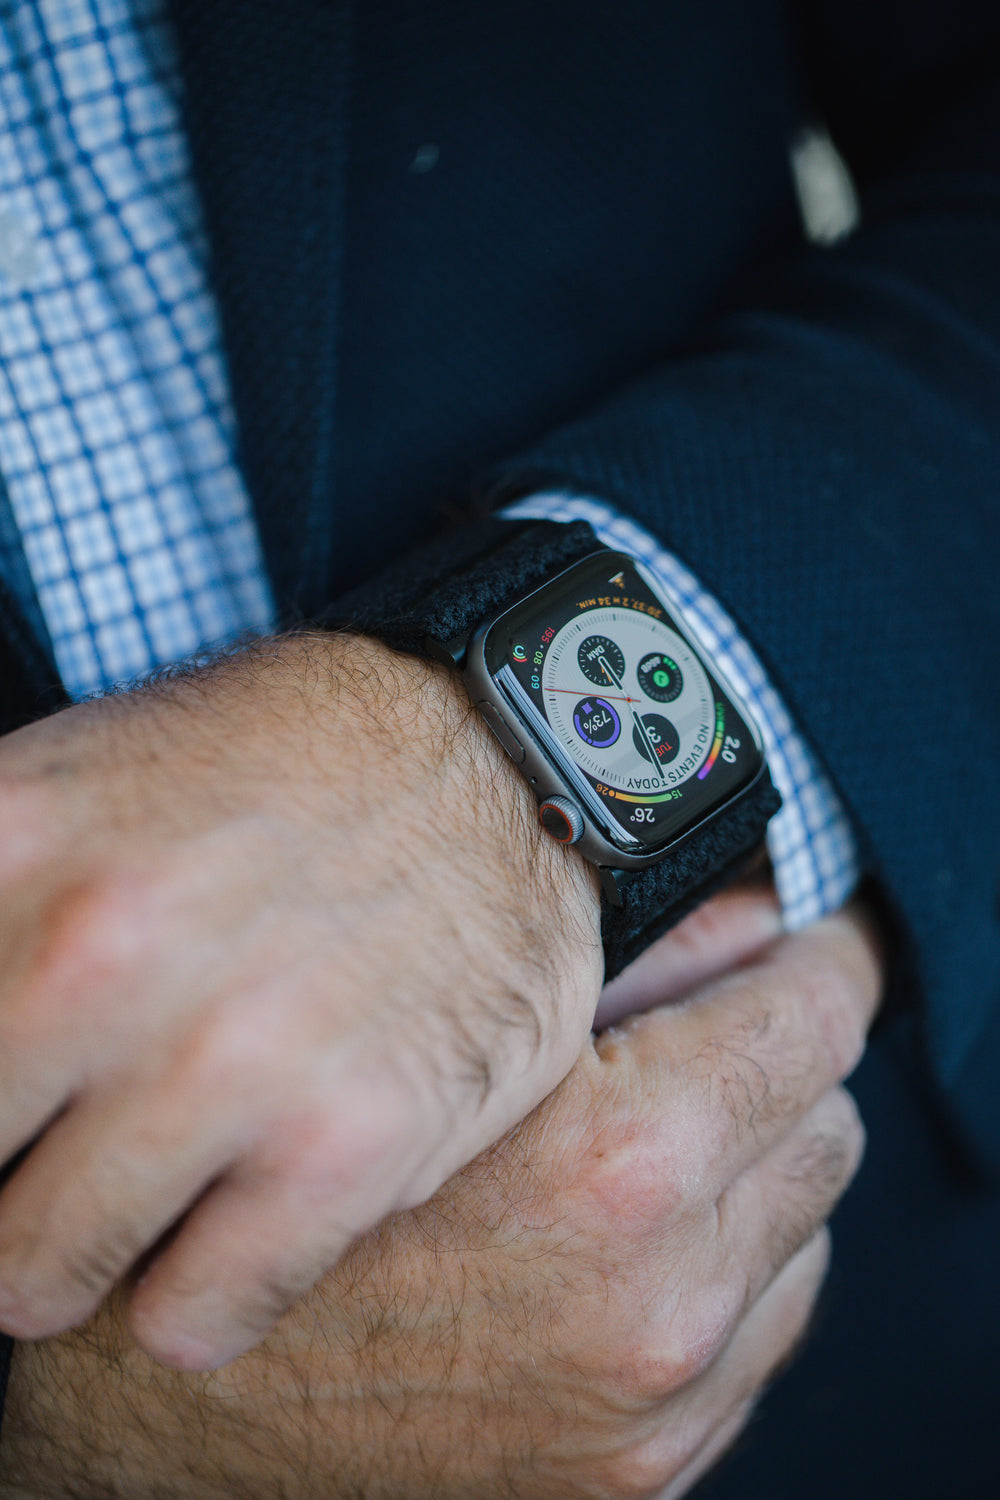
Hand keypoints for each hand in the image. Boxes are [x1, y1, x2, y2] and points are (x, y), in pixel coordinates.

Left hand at [0, 633, 601, 1367]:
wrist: (508, 762)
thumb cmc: (284, 775)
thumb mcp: (83, 772)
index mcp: (14, 844)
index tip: (18, 1092)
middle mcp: (97, 955)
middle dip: (5, 1170)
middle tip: (61, 1139)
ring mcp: (225, 1059)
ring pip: (37, 1279)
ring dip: (76, 1251)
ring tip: (138, 1190)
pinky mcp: (348, 1147)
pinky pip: (187, 1323)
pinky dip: (199, 1295)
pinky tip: (234, 1219)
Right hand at [0, 892, 880, 1499]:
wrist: (160, 1379)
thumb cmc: (279, 1173)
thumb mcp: (444, 1023)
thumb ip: (623, 958)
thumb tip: (748, 913)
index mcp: (619, 1170)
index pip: (817, 1020)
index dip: (823, 957)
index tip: (817, 938)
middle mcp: (659, 1308)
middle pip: (825, 1129)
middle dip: (781, 1066)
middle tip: (710, 1031)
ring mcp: (654, 1413)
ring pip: (805, 1243)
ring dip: (753, 1178)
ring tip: (650, 1139)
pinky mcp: (636, 1480)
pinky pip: (755, 1344)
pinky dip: (722, 1277)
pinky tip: (624, 1238)